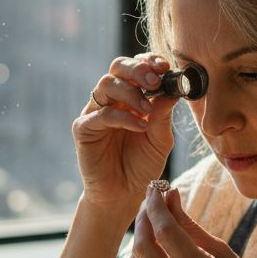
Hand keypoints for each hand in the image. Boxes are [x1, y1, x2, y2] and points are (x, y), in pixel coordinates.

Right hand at [73, 54, 176, 215]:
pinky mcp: (84, 129)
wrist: (124, 195)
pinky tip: (140, 126)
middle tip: (155, 81)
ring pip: (106, 85)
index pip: (136, 68)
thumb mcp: (160, 139)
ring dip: (131, 93)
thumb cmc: (142, 166)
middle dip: (137, 69)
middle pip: (117, 68)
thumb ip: (163, 115)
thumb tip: (172, 90)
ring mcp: (95, 112)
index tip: (165, 66)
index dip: (148, 62)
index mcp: (130, 97)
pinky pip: (101, 114)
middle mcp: (111, 100)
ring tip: (148, 110)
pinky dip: (123, 117)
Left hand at [127, 185, 256, 257]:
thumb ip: (192, 226)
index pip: (166, 232)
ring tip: (154, 221)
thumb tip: (171, 196)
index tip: (157, 188)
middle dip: (143, 218)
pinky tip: (158, 245)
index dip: (158, 206)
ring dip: (140, 237)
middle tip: (152, 201)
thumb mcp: (224, 253)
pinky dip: (145, 257)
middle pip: (143, 247)